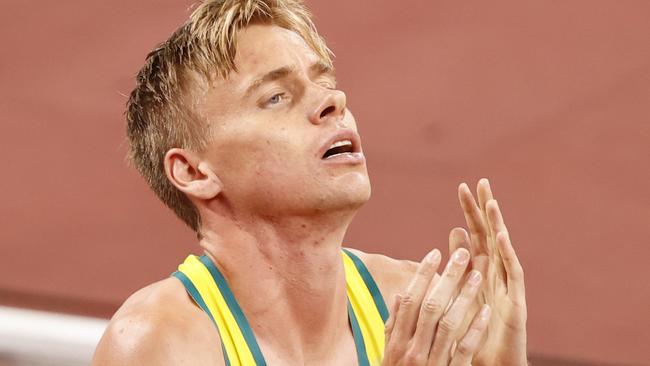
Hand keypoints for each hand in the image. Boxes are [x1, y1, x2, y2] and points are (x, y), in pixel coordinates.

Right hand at [383, 247, 491, 365]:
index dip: (422, 275)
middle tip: (462, 253)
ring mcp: (432, 362)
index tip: (434, 253)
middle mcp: (413, 349)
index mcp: (397, 341)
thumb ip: (395, 325)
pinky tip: (485, 309)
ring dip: (465, 297)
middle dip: (448, 278)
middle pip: (431, 306)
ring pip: (450, 323)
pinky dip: (475, 328)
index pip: (410, 300)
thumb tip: (401, 295)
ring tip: (478, 274)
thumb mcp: (389, 353)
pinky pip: (464, 349)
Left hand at [453, 179, 527, 364]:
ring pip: (503, 249)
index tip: (462, 186)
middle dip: (485, 208)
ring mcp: (508, 286)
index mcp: (481, 269)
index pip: (475, 234)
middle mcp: (497, 273)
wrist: (491, 362)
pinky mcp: (516, 302)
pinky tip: (501, 236)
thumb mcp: (463, 290)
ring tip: (491, 202)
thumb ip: (459, 261)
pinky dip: (507, 254)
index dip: (470, 211)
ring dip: (497, 224)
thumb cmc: (476, 329)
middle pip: (490, 234)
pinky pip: (513, 274)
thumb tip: (453, 231)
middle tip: (480, 181)